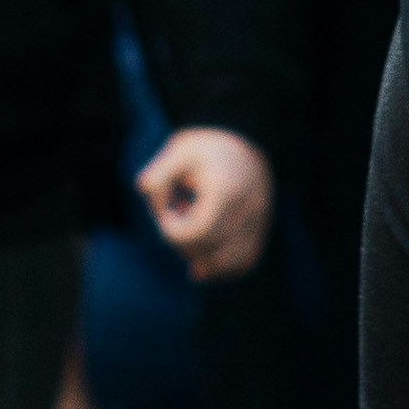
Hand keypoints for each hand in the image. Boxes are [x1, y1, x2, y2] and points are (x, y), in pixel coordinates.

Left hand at [140, 128, 274, 281]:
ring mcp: (259, 223)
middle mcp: (249, 210)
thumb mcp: (179, 151)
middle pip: (208, 251)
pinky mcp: (261, 232)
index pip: (197, 233)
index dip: (172, 231)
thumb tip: (146, 193)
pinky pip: (244, 263)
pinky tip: (201, 258)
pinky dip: (221, 267)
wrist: (248, 142)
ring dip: (200, 258)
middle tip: (176, 218)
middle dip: (181, 243)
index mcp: (227, 190)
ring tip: (188, 235)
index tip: (166, 211)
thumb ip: (159, 174)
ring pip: (228, 264)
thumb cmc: (207, 149)